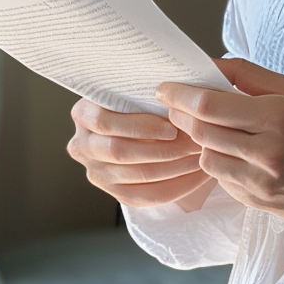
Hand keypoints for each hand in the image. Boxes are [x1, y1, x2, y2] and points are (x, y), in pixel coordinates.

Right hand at [67, 98, 215, 208]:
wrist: (140, 117)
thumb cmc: (143, 95)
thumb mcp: (138, 86)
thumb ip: (146, 89)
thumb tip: (175, 98)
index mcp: (83, 113)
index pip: (105, 122)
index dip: (140, 127)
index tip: (172, 127)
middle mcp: (82, 145)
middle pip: (120, 152)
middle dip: (163, 149)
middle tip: (194, 141)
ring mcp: (96, 171)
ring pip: (136, 176)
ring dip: (175, 167)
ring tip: (200, 154)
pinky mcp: (113, 191)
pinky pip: (145, 197)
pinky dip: (176, 186)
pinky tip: (197, 175)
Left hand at [157, 57, 283, 274]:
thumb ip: (251, 75)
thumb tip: (212, 64)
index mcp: (277, 115)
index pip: (211, 104)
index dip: (181, 94)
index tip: (164, 88)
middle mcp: (267, 151)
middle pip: (201, 131)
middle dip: (182, 115)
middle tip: (176, 104)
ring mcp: (260, 182)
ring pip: (205, 157)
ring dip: (201, 141)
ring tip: (213, 128)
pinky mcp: (256, 202)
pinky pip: (221, 178)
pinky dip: (220, 162)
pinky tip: (236, 153)